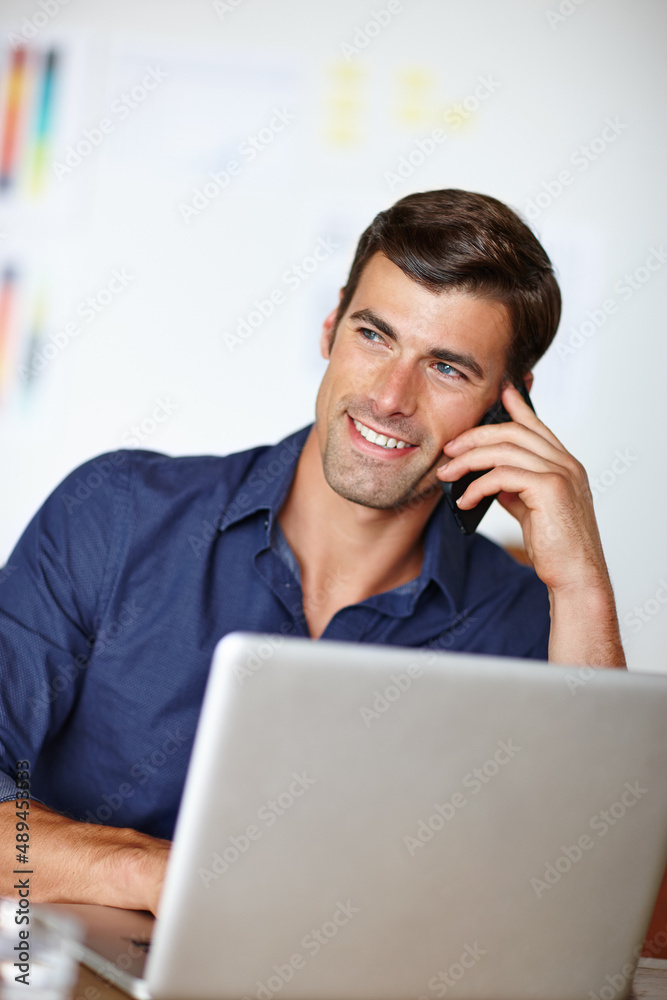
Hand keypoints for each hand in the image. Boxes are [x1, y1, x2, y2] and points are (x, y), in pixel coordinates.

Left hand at [437, 384, 604, 590]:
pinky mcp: (550, 489)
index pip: (536, 426)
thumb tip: (489, 476)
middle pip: (513, 432)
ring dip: (469, 460)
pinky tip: (466, 500)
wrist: (576, 575)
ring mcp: (560, 473)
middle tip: (449, 449)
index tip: (500, 392)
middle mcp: (566, 463)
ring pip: (505, 450)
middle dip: (475, 436)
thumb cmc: (556, 546)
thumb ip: (516, 486)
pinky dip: (478, 486)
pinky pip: (503, 475)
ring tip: (447, 474)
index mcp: (565, 464)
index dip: (517, 407)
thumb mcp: (532, 508)